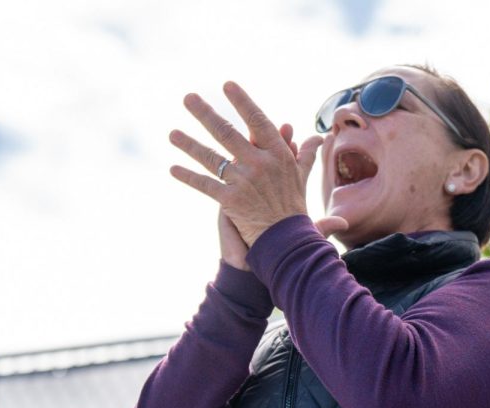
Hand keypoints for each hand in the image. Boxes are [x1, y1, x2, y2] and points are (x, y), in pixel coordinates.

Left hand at [170, 82, 322, 247]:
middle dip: (205, 114)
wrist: (287, 241)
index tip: (228, 85)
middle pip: (227, 133)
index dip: (242, 102)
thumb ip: (305, 154)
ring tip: (172, 134)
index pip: (258, 121)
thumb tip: (317, 138)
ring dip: (189, 144)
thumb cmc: (294, 207)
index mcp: (277, 154)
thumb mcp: (302, 177)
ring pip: (211, 157)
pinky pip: (205, 184)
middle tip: (188, 98)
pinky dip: (188, 176)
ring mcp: (243, 181)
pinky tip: (173, 169)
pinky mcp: (230, 200)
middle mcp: (259, 164)